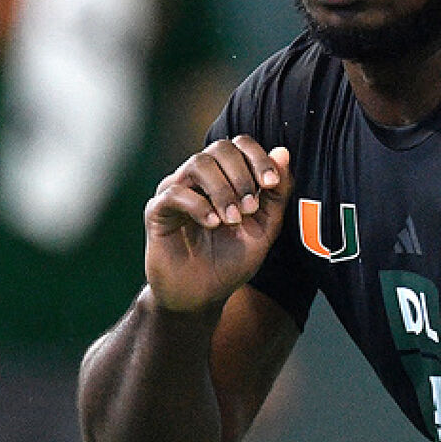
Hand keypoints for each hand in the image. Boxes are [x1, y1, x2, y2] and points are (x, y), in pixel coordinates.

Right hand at [143, 136, 292, 312]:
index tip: (271, 184)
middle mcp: (199, 178)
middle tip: (250, 208)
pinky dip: (198, 205)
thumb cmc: (233, 259)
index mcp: (226, 176)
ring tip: (233, 219)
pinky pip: (175, 193)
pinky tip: (213, 224)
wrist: (202, 296)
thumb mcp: (265, 228)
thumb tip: (283, 152)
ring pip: (198, 164)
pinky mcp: (157, 211)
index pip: (240, 145)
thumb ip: (277, 193)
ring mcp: (176, 191)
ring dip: (222, 189)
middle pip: (220, 148)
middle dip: (242, 175)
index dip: (258, 157)